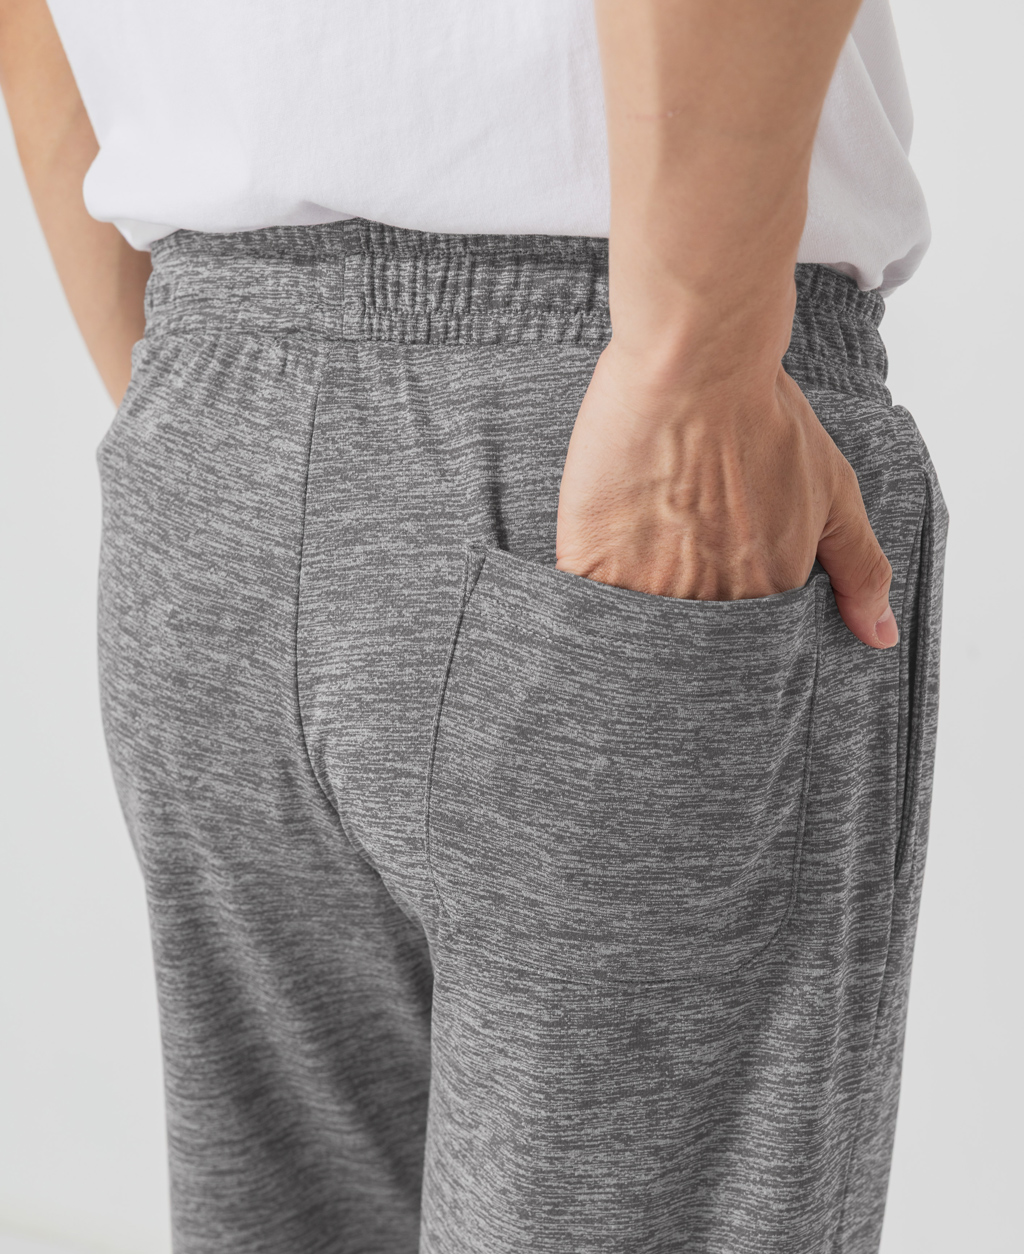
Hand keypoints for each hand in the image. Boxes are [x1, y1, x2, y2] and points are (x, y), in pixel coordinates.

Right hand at [556, 339, 897, 648]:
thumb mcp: (833, 490)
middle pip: (685, 650)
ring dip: (632, 617)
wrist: (694, 365)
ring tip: (637, 558)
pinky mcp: (590, 560)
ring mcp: (645, 587)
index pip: (742, 651)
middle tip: (670, 569)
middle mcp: (707, 603)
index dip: (724, 626)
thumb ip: (861, 571)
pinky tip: (597, 559)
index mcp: (765, 595)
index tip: (712, 594)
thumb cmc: (763, 417)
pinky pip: (584, 604)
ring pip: (634, 634)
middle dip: (678, 629)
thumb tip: (880, 638)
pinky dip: (586, 595)